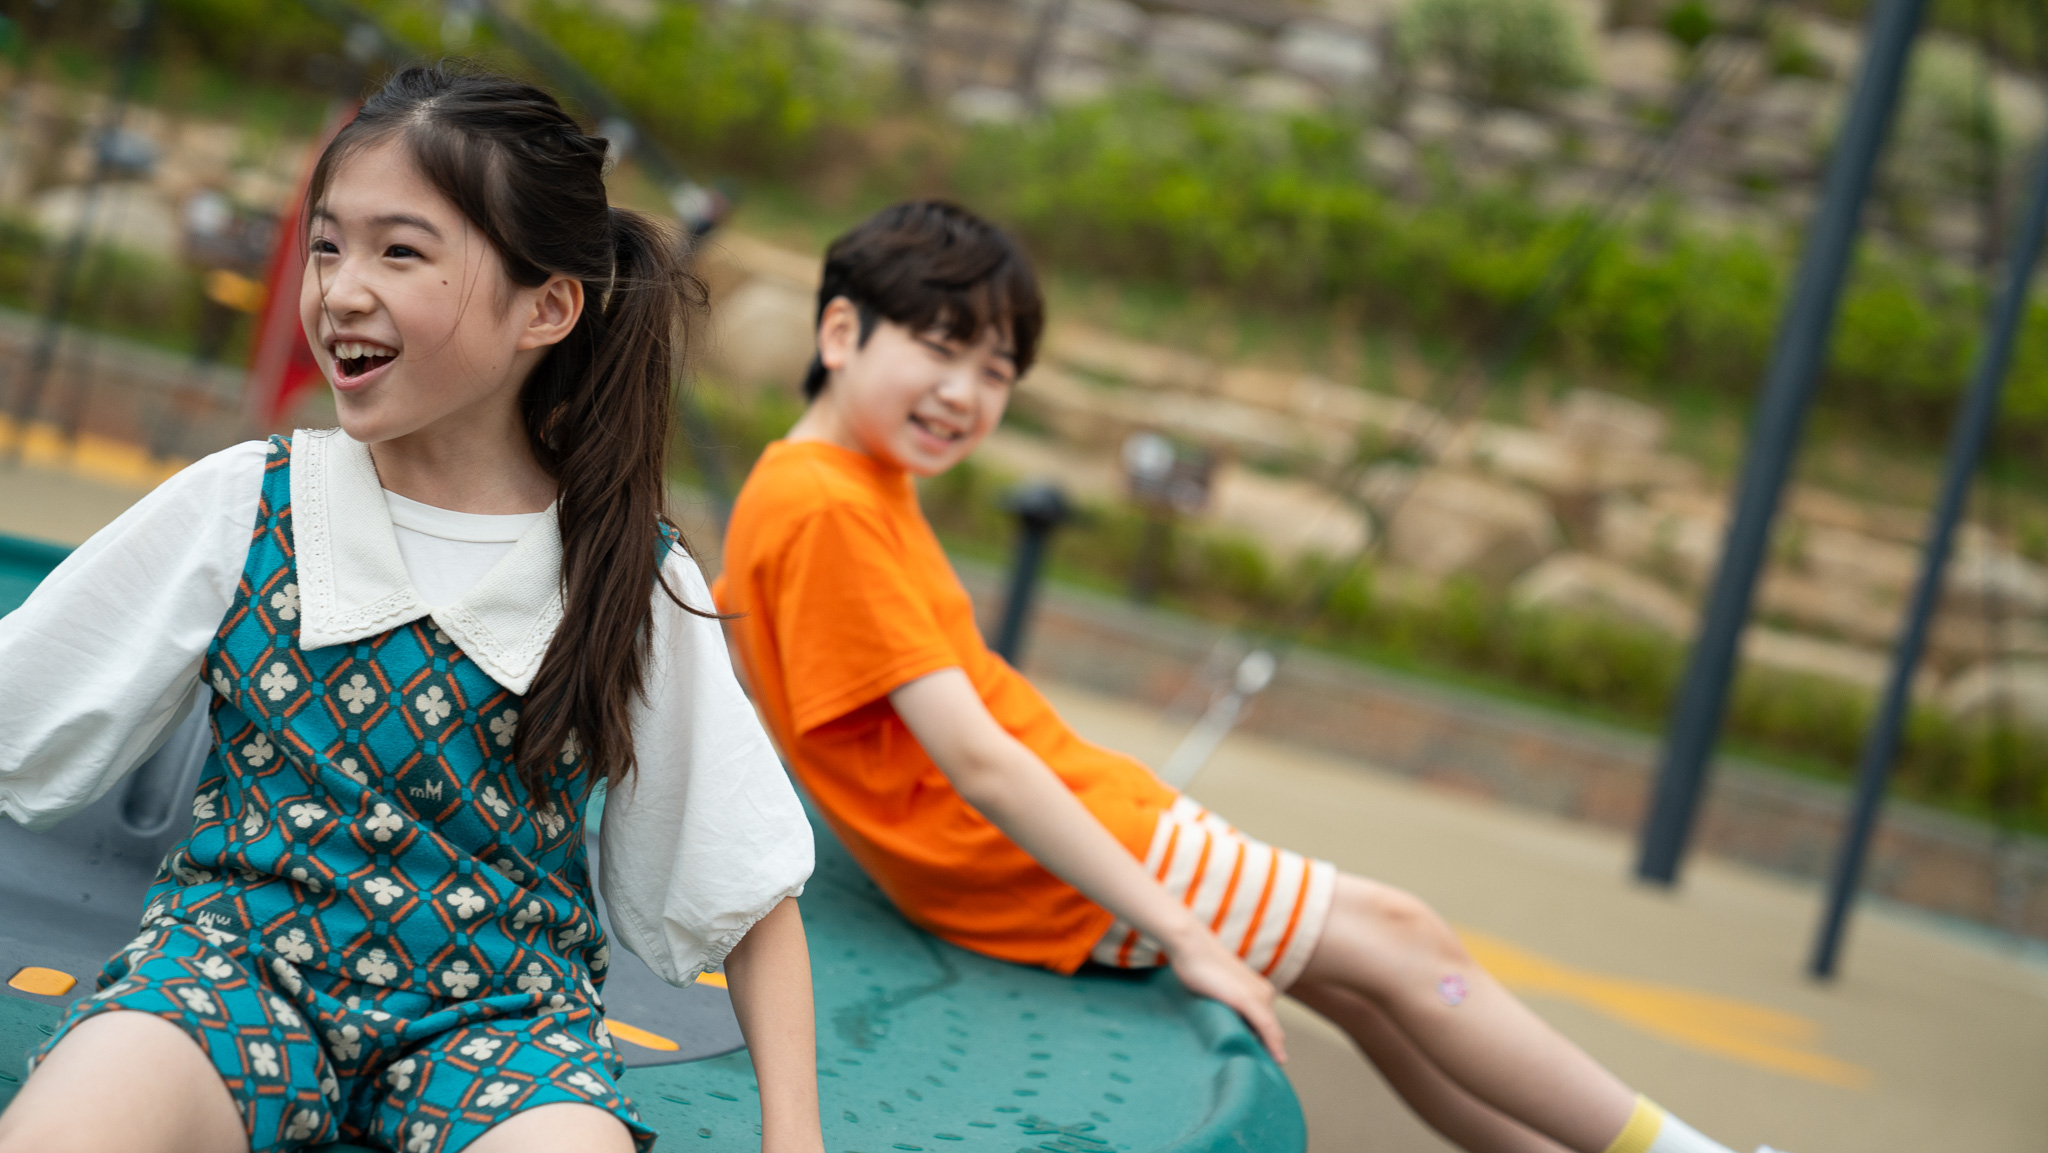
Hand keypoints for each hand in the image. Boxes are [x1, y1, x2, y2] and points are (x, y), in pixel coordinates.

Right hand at [1164, 929, 1287, 1063]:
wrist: (1191, 945)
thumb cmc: (1199, 966)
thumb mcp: (1217, 990)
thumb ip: (1227, 1005)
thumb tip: (1228, 1027)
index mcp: (1259, 990)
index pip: (1268, 1025)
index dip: (1267, 1045)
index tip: (1263, 1064)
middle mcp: (1264, 993)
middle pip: (1271, 1031)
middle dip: (1270, 1051)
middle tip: (1263, 1074)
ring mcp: (1258, 996)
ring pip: (1271, 1031)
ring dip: (1271, 1051)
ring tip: (1264, 1072)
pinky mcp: (1248, 999)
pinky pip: (1266, 1027)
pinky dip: (1272, 1044)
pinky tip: (1277, 1059)